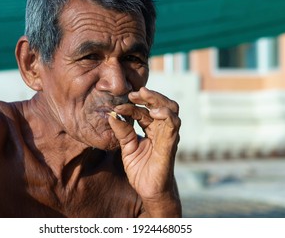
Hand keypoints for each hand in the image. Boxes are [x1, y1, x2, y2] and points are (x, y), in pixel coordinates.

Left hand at [108, 87, 180, 216]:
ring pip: (171, 109)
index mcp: (152, 129)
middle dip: (149, 95)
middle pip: (162, 104)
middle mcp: (162, 129)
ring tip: (144, 95)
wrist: (150, 191)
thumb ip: (122, 131)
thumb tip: (112, 114)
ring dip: (157, 99)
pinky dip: (166, 115)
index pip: (144, 111)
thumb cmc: (141, 170)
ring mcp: (168, 136)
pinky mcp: (170, 145)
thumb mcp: (127, 147)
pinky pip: (173, 126)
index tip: (117, 106)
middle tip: (133, 93)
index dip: (132, 106)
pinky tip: (154, 112)